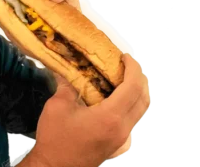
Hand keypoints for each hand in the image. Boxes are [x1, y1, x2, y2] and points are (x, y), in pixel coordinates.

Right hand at [27, 55, 150, 166]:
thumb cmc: (55, 140)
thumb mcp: (57, 107)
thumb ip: (68, 85)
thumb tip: (69, 70)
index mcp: (110, 117)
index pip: (133, 86)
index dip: (133, 68)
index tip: (124, 57)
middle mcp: (122, 127)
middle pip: (144, 97)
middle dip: (139, 77)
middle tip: (127, 65)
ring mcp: (122, 137)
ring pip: (141, 109)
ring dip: (138, 91)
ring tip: (124, 78)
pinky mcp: (119, 142)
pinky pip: (133, 118)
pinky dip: (132, 103)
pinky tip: (117, 97)